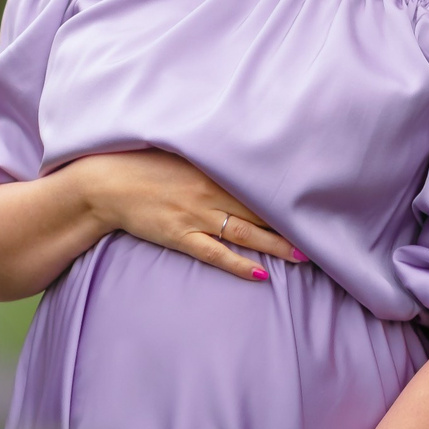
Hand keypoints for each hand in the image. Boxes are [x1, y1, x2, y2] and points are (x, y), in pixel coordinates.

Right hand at [67, 150, 302, 283]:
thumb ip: (210, 158)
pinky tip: (260, 274)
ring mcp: (194, 216)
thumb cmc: (143, 166)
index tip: (312, 201)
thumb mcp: (180, 154)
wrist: (107, 184)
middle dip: (290, 223)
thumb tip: (240, 158)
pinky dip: (238, 264)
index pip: (258, 183)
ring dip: (275, 245)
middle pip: (259, 210)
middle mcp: (208, 193)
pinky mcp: (179, 236)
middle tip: (321, 234)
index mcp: (211, 170)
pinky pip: (215, 254)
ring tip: (302, 256)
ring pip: (244, 233)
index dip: (285, 195)